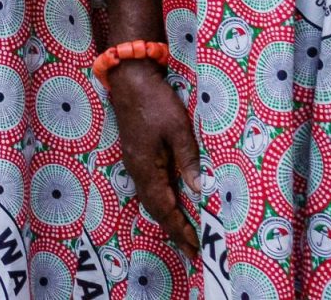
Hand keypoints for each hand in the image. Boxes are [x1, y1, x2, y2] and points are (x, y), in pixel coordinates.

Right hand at [105, 58, 199, 255]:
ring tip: (185, 235)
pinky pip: (151, 189)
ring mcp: (136, 164)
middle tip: (193, 252)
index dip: (180, 230)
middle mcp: (138, 171)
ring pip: (152, 201)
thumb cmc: (155, 101)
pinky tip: (173, 205)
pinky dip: (164, 204)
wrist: (130, 78)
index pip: (164, 209)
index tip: (195, 247)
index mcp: (146, 168)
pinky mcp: (138, 156)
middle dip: (175, 232)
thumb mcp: (178, 128)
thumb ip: (188, 159)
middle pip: (156, 210)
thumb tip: (200, 190)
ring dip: (169, 220)